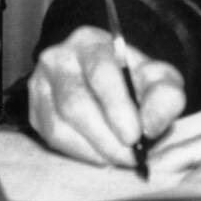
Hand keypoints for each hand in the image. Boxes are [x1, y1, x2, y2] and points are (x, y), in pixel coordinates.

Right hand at [28, 26, 185, 165]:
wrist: (107, 80)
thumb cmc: (134, 79)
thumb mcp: (159, 79)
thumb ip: (165, 96)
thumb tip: (151, 125)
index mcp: (90, 42)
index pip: (100, 72)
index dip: (117, 106)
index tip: (135, 136)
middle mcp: (58, 59)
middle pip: (75, 103)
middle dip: (106, 137)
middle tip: (131, 157)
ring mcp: (40, 85)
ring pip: (59, 126)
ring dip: (93, 150)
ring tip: (119, 158)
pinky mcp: (34, 111)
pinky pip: (52, 139)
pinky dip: (80, 153)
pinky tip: (101, 155)